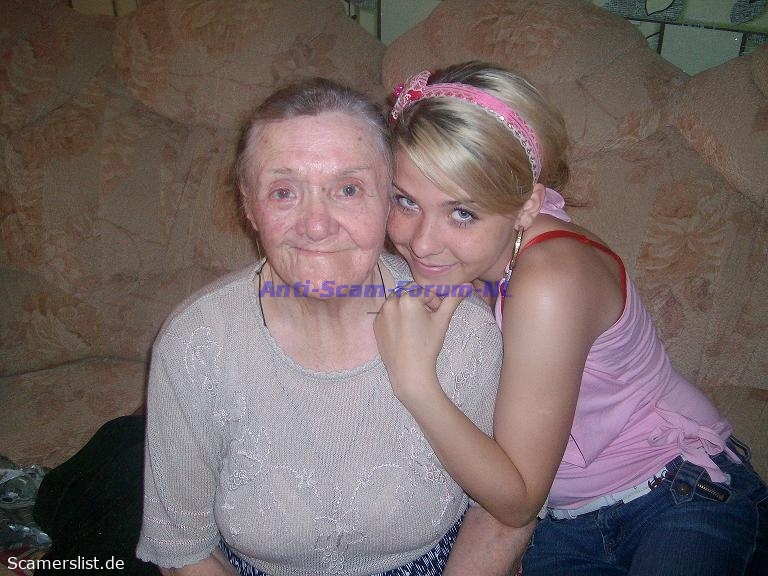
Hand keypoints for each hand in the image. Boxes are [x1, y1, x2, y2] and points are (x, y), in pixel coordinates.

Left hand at [374, 283, 468, 403]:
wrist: (409, 372)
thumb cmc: (428, 346)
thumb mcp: (442, 320)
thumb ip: (453, 300)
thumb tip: (467, 285)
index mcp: (408, 298)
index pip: (425, 290)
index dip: (435, 300)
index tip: (439, 312)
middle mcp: (391, 302)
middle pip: (410, 291)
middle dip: (421, 300)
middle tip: (429, 317)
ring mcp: (381, 313)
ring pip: (398, 300)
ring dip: (408, 306)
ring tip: (417, 324)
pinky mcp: (376, 324)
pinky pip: (388, 313)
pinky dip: (397, 316)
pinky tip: (406, 331)